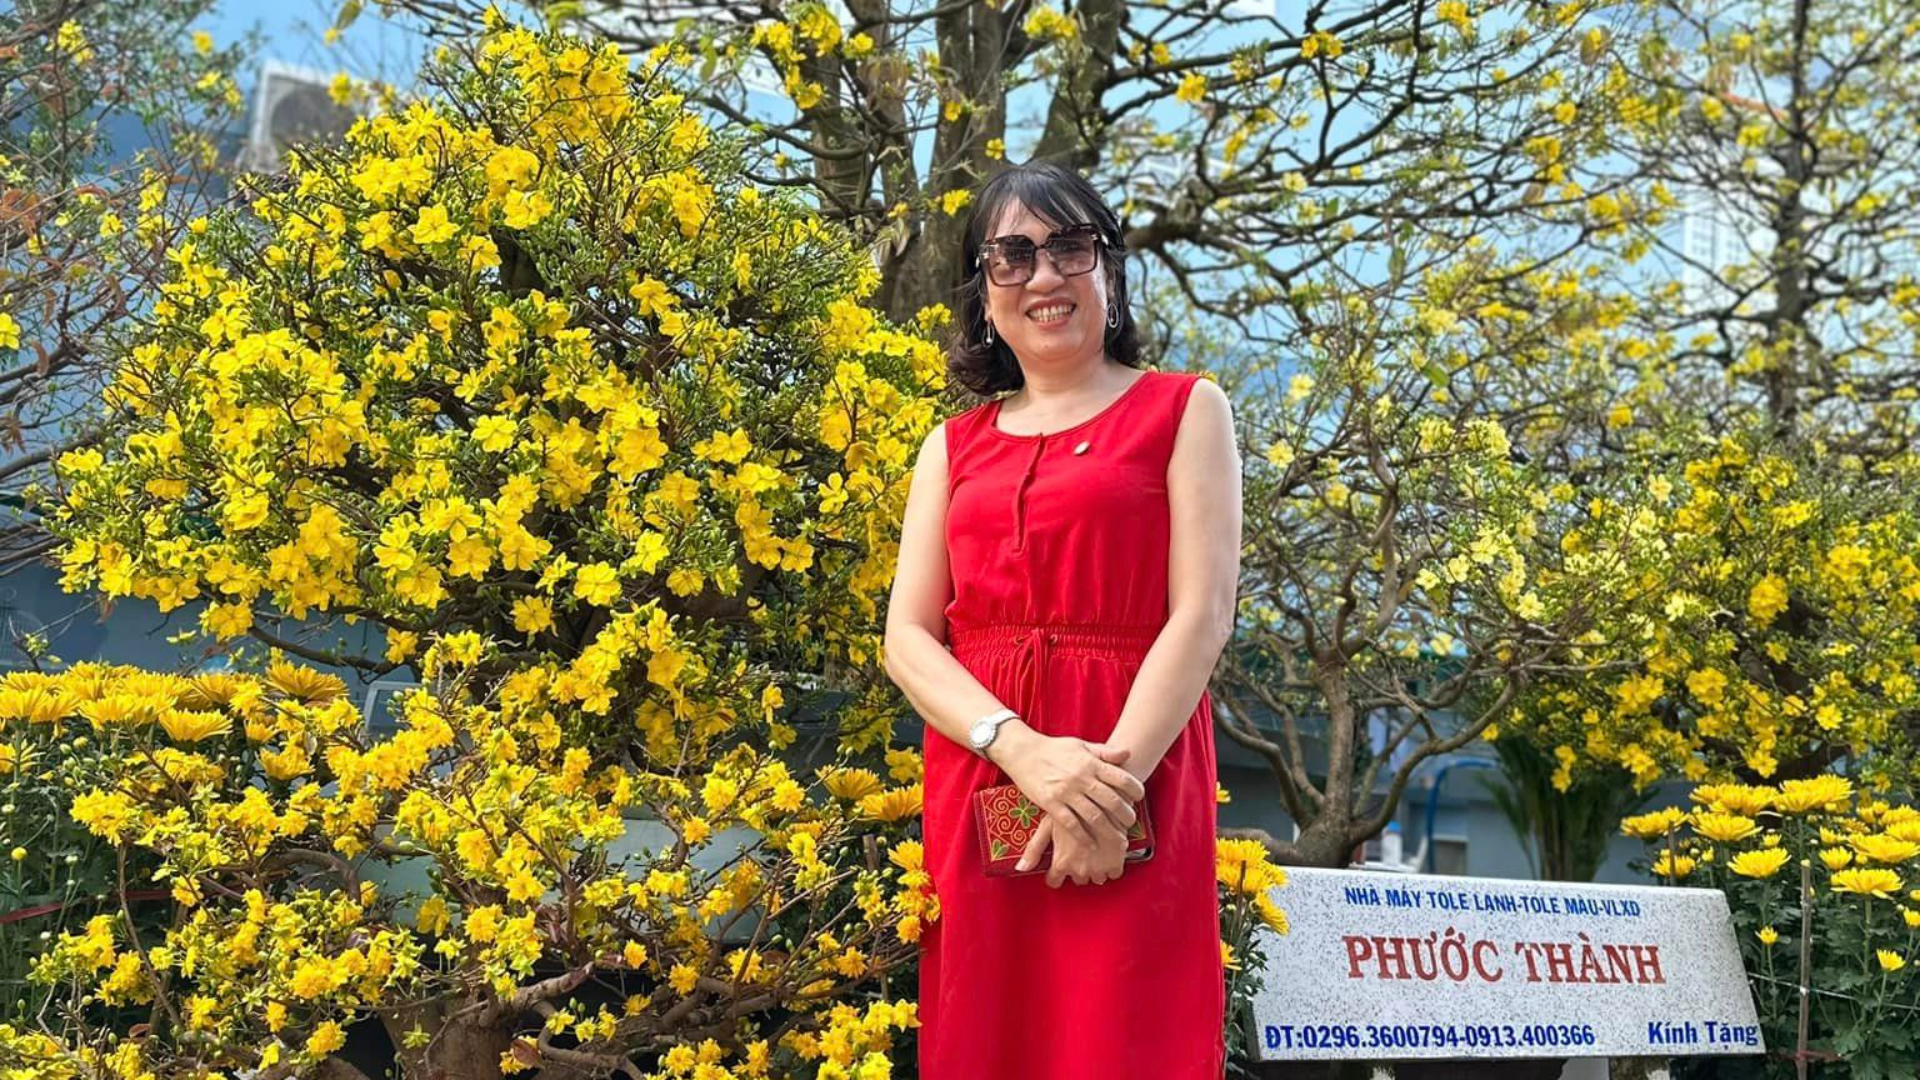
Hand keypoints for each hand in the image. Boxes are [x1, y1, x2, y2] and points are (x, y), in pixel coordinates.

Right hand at [997, 732, 1143, 879]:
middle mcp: (1080, 778)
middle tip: (1132, 823)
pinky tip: (1091, 843)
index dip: (1134, 789)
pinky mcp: (1051, 803)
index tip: (1139, 798)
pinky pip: (1070, 823)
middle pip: (1111, 800)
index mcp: (1090, 763)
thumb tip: (1128, 753)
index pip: (1120, 778)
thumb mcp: (1081, 745)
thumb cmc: (1053, 748)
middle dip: (1125, 814)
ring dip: (1109, 829)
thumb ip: (1104, 752)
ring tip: (1118, 839)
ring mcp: (1066, 792)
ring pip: (1094, 816)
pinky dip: (1083, 835)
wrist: (1022, 751)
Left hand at [1019, 810, 1131, 887]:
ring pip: (1096, 878)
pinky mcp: (1117, 863)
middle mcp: (1081, 869)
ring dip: (1095, 868)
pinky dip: (1111, 866)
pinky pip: (1114, 874)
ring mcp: (1100, 868)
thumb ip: (1034, 849)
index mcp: (1062, 862)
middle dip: (1077, 868)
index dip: (1055, 874)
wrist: (1103, 800)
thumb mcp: (1049, 825)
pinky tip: (1107, 852)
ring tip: (1094, 850)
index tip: (1059, 867)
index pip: (1054, 881)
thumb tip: (1020, 868)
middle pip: (1077, 879)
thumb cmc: (1073, 809)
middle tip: (1078, 852)